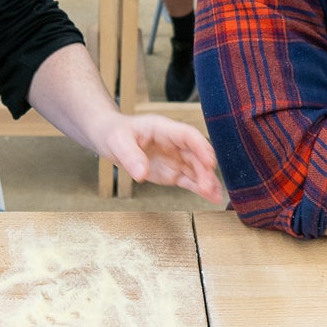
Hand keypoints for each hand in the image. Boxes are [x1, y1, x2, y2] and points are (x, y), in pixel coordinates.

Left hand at [98, 114, 223, 203]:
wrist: (110, 138)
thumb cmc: (115, 133)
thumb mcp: (118, 142)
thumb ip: (130, 157)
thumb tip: (141, 174)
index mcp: (163, 129)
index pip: (187, 135)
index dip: (200, 147)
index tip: (209, 161)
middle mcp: (174, 143)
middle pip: (195, 155)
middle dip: (204, 171)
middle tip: (208, 187)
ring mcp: (175, 158)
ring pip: (196, 170)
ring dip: (207, 181)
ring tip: (216, 196)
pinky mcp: (173, 173)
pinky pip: (189, 180)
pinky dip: (200, 188)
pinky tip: (211, 197)